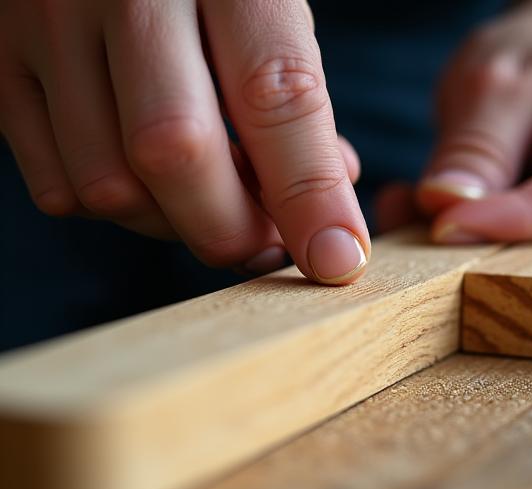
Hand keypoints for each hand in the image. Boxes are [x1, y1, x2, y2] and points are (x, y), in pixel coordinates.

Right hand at [0, 0, 368, 283]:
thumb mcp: (267, 11)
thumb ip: (293, 103)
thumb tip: (323, 217)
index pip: (274, 96)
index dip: (310, 194)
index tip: (336, 258)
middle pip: (175, 151)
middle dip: (231, 229)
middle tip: (264, 246)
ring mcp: (46, 22)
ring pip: (108, 183)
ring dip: (172, 224)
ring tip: (209, 201)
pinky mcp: (1, 60)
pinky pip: (56, 185)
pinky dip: (115, 209)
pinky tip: (147, 182)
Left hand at [415, 1, 531, 242]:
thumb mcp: (502, 78)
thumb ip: (477, 145)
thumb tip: (443, 207)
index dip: (510, 221)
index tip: (441, 223)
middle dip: (474, 234)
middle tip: (401, 213)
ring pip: (524, 248)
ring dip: (458, 230)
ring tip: (401, 203)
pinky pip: (510, 243)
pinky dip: (460, 225)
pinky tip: (419, 204)